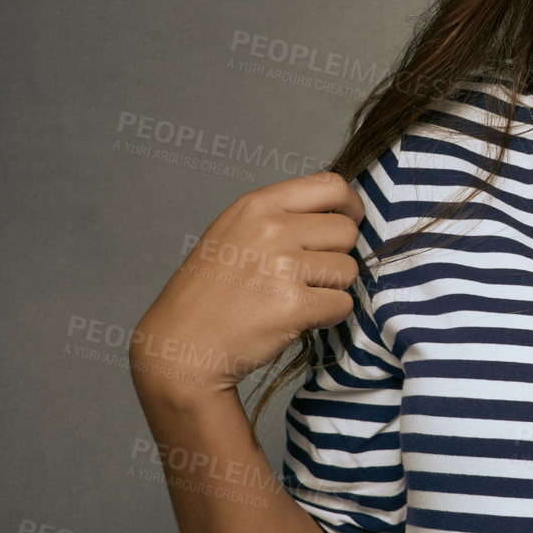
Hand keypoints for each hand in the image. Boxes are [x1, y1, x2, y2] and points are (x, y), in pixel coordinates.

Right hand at [130, 172, 363, 401]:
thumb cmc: (208, 293)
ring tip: (295, 297)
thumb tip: (338, 212)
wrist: (182, 346)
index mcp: (258, 205)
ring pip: (348, 269)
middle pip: (346, 230)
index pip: (332, 186)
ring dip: (331, 288)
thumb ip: (282, 216)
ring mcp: (284, 266)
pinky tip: (297, 318)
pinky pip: (343, 303)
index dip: (350, 205)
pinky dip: (327, 316)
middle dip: (337, 254)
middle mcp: (272, 229)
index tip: (350, 219)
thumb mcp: (234, 231)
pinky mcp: (295, 305)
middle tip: (308, 274)